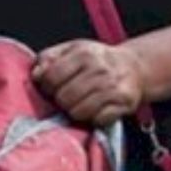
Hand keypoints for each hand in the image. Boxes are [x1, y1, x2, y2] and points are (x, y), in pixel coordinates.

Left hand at [32, 39, 146, 125]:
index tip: (51, 87)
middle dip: (60, 101)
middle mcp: (100, 70)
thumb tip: (36, 74)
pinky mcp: (123, 105)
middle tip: (66, 97)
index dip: (46, 86)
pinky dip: (92, 118)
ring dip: (75, 111)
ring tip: (79, 103)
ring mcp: (113, 88)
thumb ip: (49, 58)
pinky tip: (95, 109)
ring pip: (78, 112)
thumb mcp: (71, 50)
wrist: (133, 67)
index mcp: (84, 53)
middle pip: (64, 98)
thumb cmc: (97, 60)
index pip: (51, 77)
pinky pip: (97, 120)